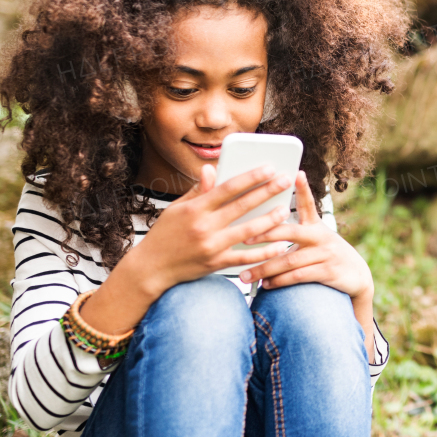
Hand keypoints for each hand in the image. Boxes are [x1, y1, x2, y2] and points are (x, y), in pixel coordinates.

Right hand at [130, 164, 295, 296]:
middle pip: (242, 206)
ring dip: (269, 220)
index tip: (269, 167)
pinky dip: (263, 252)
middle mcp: (204, 226)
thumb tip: (211, 168)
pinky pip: (245, 257)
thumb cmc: (164, 234)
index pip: (228, 188)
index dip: (250, 177)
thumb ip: (198, 190)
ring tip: (285, 209)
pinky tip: (278, 245)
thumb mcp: (177, 208)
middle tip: (286, 180)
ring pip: (247, 231)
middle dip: (267, 191)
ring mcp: (211, 246)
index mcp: (194, 208)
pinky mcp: (216, 263)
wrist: (151, 268)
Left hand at [238, 171, 373, 301]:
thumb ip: (296, 234)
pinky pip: (298, 276)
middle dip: (266, 234)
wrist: (357, 276)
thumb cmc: (327, 255)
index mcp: (316, 226)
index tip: (296, 173)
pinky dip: (279, 281)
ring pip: (289, 260)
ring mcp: (326, 254)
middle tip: (244, 239)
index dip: (303, 189)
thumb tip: (261, 231)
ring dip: (264, 268)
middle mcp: (321, 237)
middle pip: (291, 232)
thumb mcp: (317, 239)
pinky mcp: (328, 272)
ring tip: (244, 275)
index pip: (308, 204)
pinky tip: (266, 284)